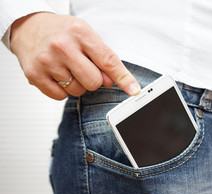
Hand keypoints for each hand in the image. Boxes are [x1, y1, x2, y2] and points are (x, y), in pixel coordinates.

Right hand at [10, 12, 140, 99]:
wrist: (27, 27)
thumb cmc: (61, 31)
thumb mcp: (85, 35)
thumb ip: (102, 57)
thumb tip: (111, 82)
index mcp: (80, 33)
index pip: (108, 61)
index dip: (124, 78)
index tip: (134, 90)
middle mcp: (63, 47)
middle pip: (94, 82)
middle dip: (94, 80)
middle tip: (84, 68)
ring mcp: (47, 61)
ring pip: (78, 91)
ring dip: (77, 84)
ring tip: (68, 68)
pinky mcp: (35, 75)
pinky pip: (60, 96)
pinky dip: (62, 90)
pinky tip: (57, 75)